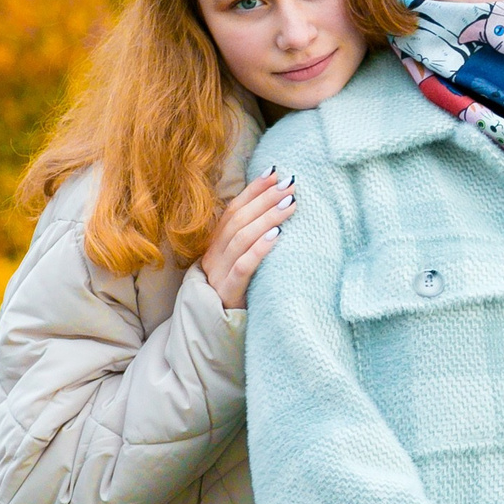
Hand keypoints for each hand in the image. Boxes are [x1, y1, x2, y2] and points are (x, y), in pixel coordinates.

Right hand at [195, 170, 295, 308]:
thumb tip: (275, 209)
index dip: (252, 190)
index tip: (273, 173)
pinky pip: (243, 267)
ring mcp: (218, 273)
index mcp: (215, 244)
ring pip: (241, 238)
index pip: (232, 210)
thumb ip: (247, 239)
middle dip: (265, 199)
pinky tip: (276, 235)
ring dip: (267, 218)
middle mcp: (214, 255)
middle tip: (289, 184)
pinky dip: (259, 248)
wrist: (213, 330)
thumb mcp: (236, 263)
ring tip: (290, 204)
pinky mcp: (228, 291)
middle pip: (238, 220)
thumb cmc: (234, 291)